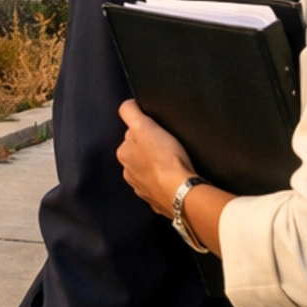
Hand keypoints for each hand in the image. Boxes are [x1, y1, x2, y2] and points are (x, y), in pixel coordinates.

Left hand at [116, 99, 194, 216]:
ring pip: (149, 171)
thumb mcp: (144, 126)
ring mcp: (142, 190)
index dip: (145, 130)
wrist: (182, 192)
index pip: (132, 134)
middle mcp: (128, 173)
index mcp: (124, 154)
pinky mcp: (157, 201)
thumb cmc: (165, 159)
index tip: (157, 133)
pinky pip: (160, 187)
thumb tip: (128, 105)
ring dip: (157, 167)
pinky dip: (165, 182)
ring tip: (172, 163)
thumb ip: (130, 112)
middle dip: (150, 149)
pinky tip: (174, 178)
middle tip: (166, 146)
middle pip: (140, 153)